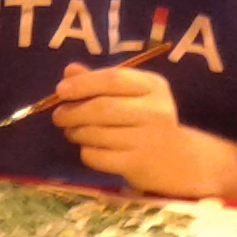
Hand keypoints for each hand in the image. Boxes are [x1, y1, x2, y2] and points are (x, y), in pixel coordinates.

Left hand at [50, 61, 235, 198]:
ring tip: (73, 131)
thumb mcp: (130, 95)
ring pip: (96, 134)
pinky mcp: (138, 164)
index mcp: (153, 86)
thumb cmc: (146, 121)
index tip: (60, 90)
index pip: (113, 78)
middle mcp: (155, 111)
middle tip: (58, 116)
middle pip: (102, 108)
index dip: (82, 84)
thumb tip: (69, 72)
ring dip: (76, 132)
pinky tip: (90, 148)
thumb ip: (99, 82)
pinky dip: (86, 152)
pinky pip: (97, 156)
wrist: (177, 161)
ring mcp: (148, 140)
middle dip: (73, 112)